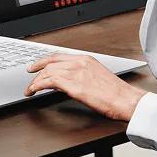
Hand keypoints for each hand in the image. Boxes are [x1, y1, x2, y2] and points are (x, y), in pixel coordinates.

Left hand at [25, 53, 146, 120]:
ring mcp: (76, 73)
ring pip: (47, 72)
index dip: (43, 61)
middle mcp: (80, 63)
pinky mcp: (74, 86)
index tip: (36, 66)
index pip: (58, 56)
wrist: (126, 100)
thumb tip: (68, 80)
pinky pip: (49, 82)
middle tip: (29, 78)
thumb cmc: (116, 93)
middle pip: (50, 63)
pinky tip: (34, 91)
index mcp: (86, 60)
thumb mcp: (98, 77)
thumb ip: (82, 75)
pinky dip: (38, 86)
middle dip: (36, 71)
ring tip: (30, 89)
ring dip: (35, 81)